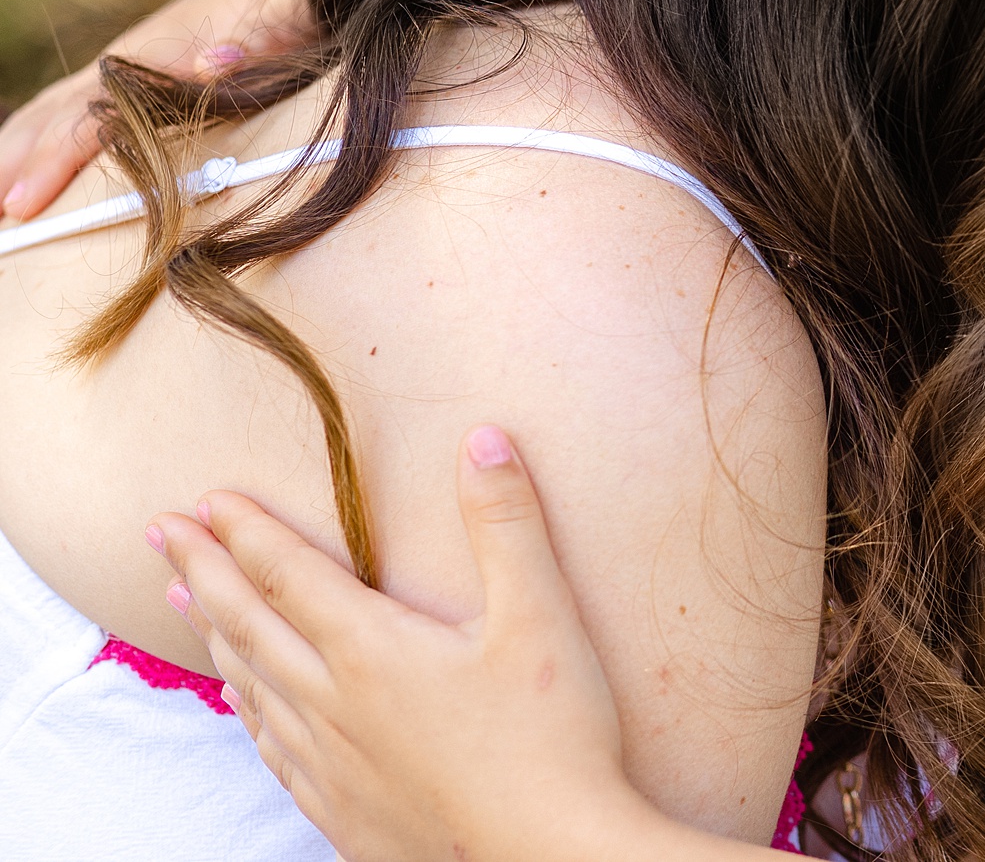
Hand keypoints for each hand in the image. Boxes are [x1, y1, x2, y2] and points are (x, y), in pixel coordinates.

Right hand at [0, 0, 316, 220]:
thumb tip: (215, 58)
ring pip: (64, 102)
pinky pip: (87, 96)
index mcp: (155, 52)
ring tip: (0, 188)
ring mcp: (141, 56)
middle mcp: (135, 54)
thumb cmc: (295, 1)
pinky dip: (54, 124)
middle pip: (58, 110)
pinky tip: (44, 142)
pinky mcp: (157, 61)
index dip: (52, 160)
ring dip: (25, 142)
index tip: (20, 204)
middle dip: (18, 158)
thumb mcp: (277, 21)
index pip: (86, 115)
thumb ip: (245, 45)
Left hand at [149, 426, 694, 861]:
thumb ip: (507, 523)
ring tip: (185, 606)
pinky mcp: (341, 811)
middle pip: (248, 626)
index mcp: (373, 649)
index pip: (289, 575)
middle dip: (203, 572)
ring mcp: (331, 763)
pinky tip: (243, 708)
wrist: (546, 854)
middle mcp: (333, 704)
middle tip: (159, 534)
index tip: (204, 501)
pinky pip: (272, 750)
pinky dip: (246, 713)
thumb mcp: (542, 614)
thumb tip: (484, 439)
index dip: (246, 532)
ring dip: (213, 638)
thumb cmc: (551, 735)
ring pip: (250, 689)